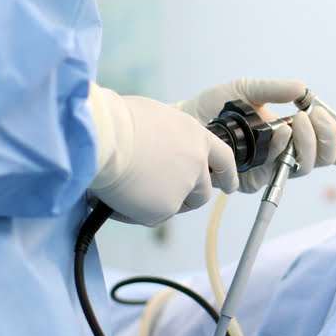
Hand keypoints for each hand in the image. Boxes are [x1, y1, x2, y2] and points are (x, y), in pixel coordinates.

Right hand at [87, 85, 237, 225]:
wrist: (105, 138)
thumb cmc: (120, 121)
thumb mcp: (155, 118)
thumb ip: (167, 138)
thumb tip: (157, 149)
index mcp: (197, 136)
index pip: (223, 159)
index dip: (227, 174)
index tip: (229, 186)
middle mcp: (197, 163)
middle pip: (203, 191)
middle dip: (189, 198)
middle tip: (168, 199)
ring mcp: (183, 188)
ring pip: (174, 206)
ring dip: (158, 203)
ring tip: (128, 191)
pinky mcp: (164, 209)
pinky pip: (149, 216)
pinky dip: (134, 212)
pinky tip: (116, 199)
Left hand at [179, 78, 335, 192]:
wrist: (180, 124)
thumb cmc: (210, 108)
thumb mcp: (244, 90)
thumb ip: (273, 89)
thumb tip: (303, 89)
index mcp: (290, 135)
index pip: (328, 150)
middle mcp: (284, 155)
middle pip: (325, 157)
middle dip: (328, 136)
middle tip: (315, 116)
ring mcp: (271, 169)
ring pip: (309, 165)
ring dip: (311, 140)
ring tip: (298, 120)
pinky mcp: (254, 180)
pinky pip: (283, 167)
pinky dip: (288, 145)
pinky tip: (279, 131)